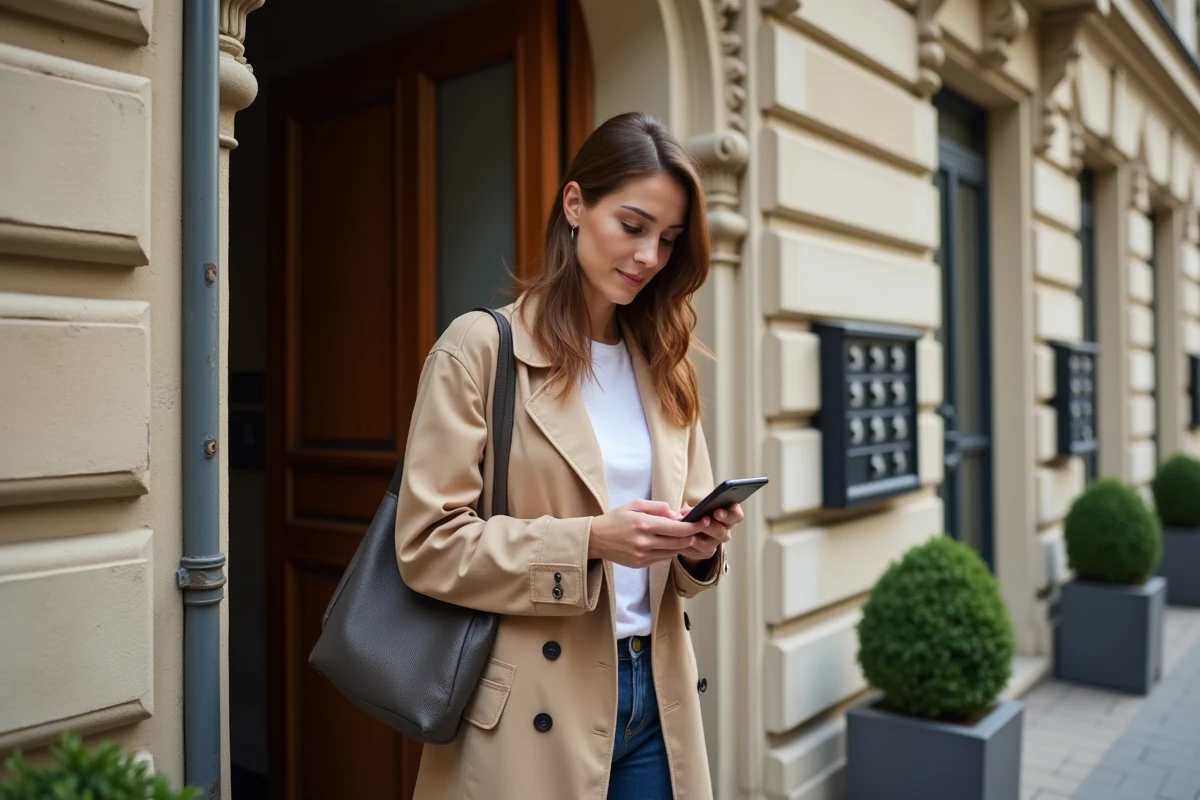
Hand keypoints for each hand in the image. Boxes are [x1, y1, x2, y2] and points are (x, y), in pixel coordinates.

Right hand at [588, 499, 713, 568]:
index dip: (694, 526)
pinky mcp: (641, 564)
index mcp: (644, 524)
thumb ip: (658, 508)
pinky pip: (663, 558)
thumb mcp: (635, 505)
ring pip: (674, 552)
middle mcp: (645, 542)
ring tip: (686, 535)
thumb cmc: (616, 518)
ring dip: (682, 544)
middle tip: (699, 528)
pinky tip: (669, 542)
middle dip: (692, 535)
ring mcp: (643, 555)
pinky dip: (670, 550)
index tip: (703, 521)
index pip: (677, 528)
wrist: (596, 539)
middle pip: (679, 542)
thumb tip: (676, 515)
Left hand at [677, 503, 741, 564]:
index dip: (728, 515)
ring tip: (686, 533)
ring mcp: (716, 544)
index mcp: (729, 517)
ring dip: (696, 538)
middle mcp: (725, 532)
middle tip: (701, 522)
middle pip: (722, 532)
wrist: (695, 529)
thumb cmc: (701, 512)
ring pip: (708, 545)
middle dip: (710, 527)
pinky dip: (687, 547)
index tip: (717, 512)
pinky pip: (697, 553)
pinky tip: (679, 541)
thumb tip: (685, 512)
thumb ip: (695, 507)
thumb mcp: (700, 506)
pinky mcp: (705, 553)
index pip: (736, 516)